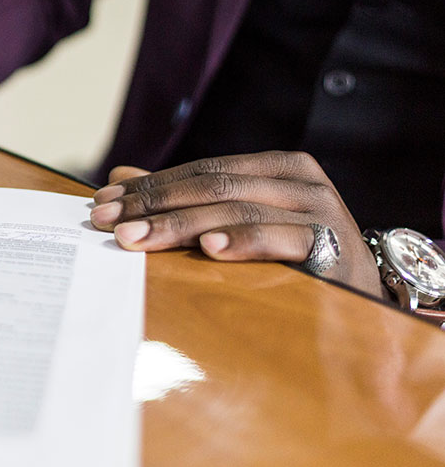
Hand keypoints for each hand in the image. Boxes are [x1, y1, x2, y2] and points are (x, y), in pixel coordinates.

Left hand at [89, 151, 387, 298]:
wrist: (363, 300)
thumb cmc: (294, 258)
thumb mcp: (238, 223)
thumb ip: (184, 199)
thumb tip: (117, 176)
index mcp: (278, 166)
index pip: (201, 171)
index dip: (149, 185)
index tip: (102, 202)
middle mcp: (300, 180)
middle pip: (212, 187)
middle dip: (153, 205)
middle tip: (107, 222)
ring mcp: (320, 210)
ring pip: (235, 209)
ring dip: (179, 225)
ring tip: (136, 238)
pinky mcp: (333, 245)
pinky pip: (280, 238)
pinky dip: (242, 241)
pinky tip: (208, 248)